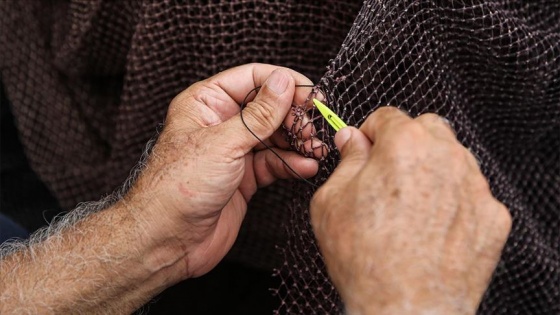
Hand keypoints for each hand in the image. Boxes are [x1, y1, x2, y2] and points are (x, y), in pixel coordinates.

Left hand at [129, 64, 319, 278]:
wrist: (167, 239)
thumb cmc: (179, 187)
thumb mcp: (223, 143)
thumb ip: (259, 114)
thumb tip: (283, 82)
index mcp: (207, 102)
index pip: (253, 78)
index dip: (284, 83)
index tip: (310, 96)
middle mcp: (221, 123)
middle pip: (268, 107)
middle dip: (294, 116)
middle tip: (312, 129)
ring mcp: (234, 150)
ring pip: (275, 136)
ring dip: (298, 141)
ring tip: (315, 149)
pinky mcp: (244, 177)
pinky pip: (274, 162)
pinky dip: (292, 163)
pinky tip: (306, 166)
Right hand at [310, 107, 511, 313]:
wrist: (404, 309)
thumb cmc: (365, 259)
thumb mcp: (331, 201)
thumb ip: (346, 160)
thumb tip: (351, 139)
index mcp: (405, 144)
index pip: (388, 115)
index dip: (370, 132)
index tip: (364, 148)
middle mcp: (446, 157)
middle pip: (427, 128)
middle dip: (405, 143)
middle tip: (387, 175)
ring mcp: (476, 186)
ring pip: (452, 158)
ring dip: (431, 169)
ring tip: (410, 206)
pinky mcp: (493, 216)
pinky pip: (471, 193)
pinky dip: (453, 200)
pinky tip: (433, 226)